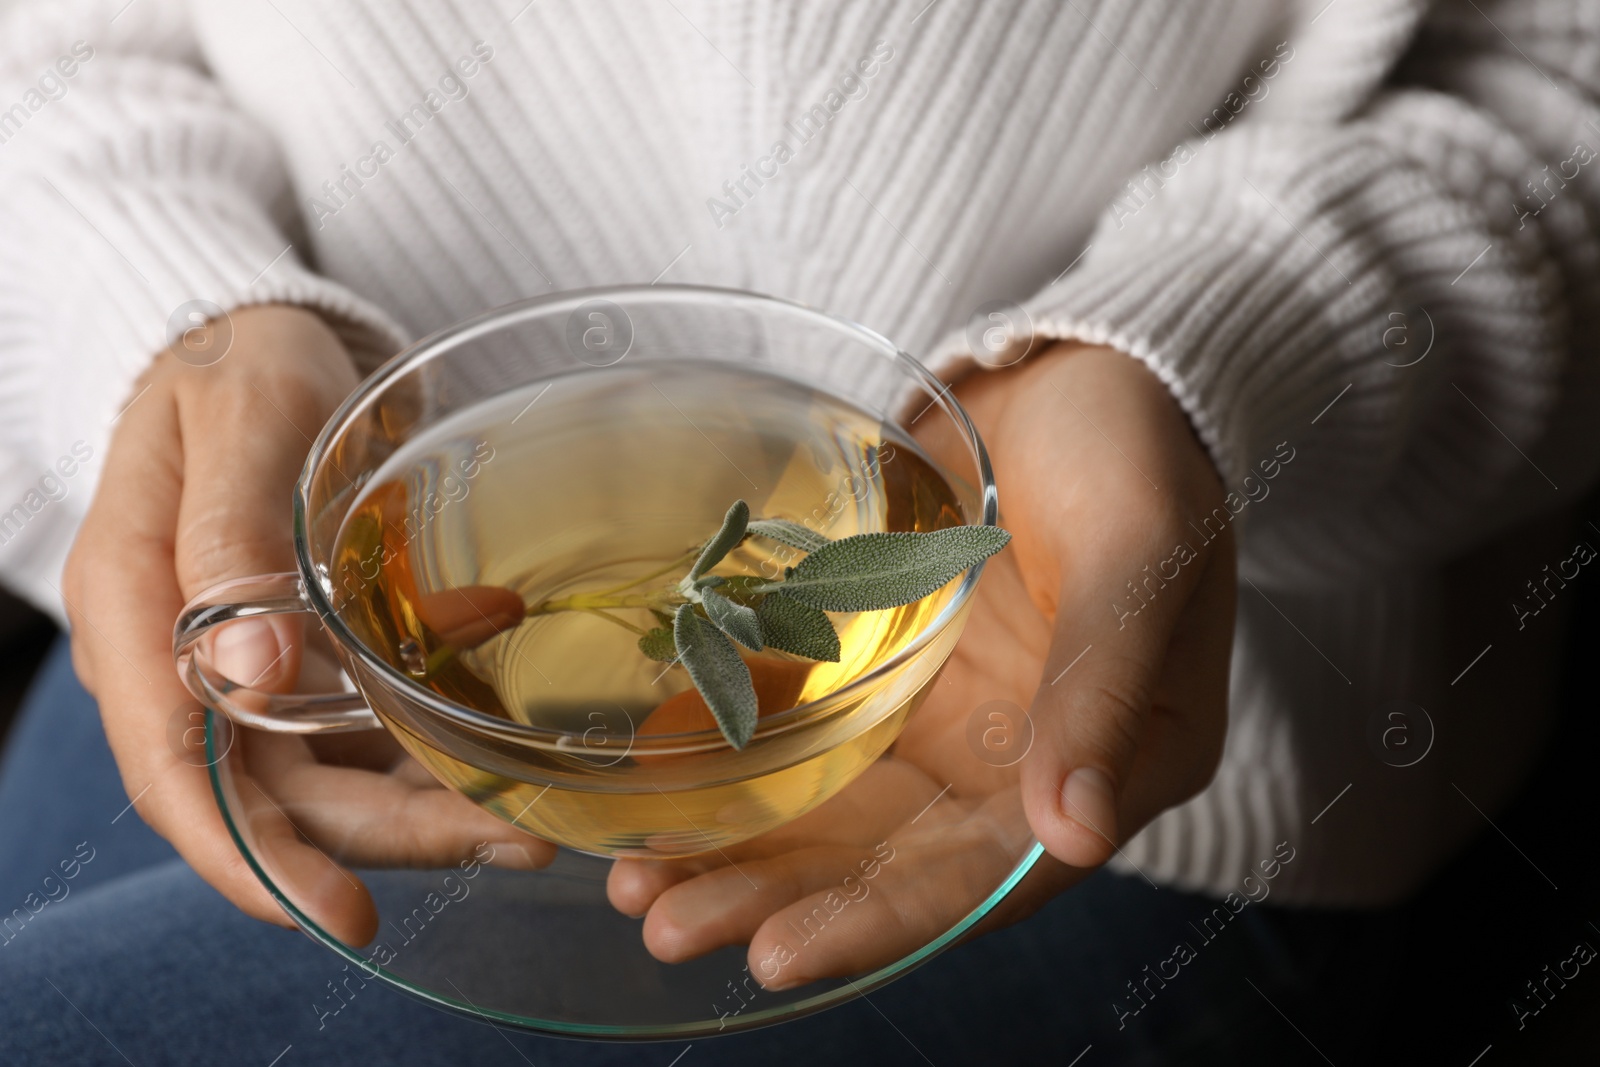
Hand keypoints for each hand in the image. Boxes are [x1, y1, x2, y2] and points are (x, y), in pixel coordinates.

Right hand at [62, 304, 549, 944]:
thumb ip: (231, 539)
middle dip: (382, 838)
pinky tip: (503, 755)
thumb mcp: (241, 425)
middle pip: (272, 789)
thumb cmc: (239, 363)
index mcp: (135, 611)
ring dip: (422, 806)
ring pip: (327, 774)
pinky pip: (362, 729)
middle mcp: (182, 659)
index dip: (252, 856)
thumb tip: (246, 672)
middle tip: (503, 845)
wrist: (258, 338)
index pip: (174, 770)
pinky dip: (429, 750)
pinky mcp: (302, 653)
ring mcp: (245, 664)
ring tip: (526, 820)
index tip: (337, 911)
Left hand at [606, 343, 1234, 987]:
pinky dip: (736, 761)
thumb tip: (1074, 838)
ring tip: (633, 885)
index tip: (777, 954)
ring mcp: (949, 718)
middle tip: (664, 926)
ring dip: (741, 853)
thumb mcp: (1137, 560)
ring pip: (837, 811)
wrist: (1083, 368)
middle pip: (893, 860)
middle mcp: (1022, 764)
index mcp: (1108, 766)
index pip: (989, 874)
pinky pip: (807, 730)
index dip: (885, 920)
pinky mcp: (891, 669)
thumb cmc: (1136, 454)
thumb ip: (1105, 693)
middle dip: (781, 903)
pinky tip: (653, 781)